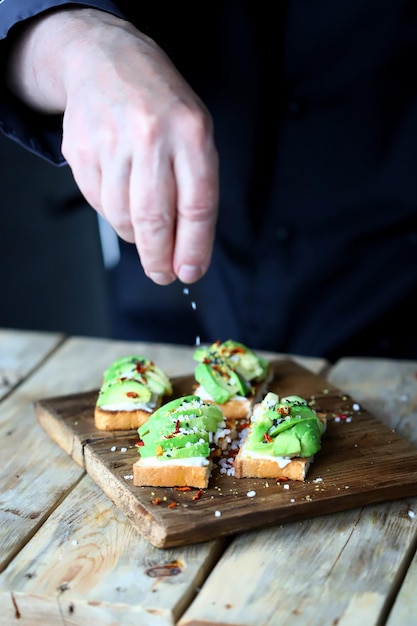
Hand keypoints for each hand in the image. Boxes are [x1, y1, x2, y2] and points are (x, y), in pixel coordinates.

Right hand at [7, 8, 218, 284]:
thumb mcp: (195, 133)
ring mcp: (111, 142)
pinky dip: (113, 214)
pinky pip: (98, 204)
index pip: (197, 206)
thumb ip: (195, 188)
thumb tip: (185, 249)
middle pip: (155, 220)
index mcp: (191, 133)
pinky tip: (122, 199)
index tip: (190, 272)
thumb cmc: (161, 105)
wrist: (106, 60)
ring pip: (123, 218)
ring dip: (136, 236)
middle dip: (159, 259)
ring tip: (144, 228)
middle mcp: (151, 136)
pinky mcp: (80, 150)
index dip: (194, 248)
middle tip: (162, 274)